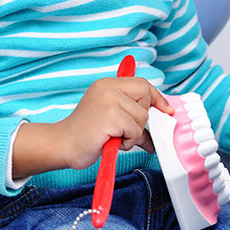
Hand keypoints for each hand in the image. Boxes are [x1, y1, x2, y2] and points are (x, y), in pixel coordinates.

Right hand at [56, 77, 173, 169]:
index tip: (166, 110)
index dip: (157, 97)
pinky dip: (128, 142)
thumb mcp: (112, 120)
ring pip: (142, 117)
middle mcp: (108, 87)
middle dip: (141, 118)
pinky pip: (135, 131)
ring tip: (114, 136)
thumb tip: (155, 135)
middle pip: (146, 97)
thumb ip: (133, 120)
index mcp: (107, 84)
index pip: (142, 84)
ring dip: (133, 133)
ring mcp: (109, 100)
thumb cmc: (86, 135)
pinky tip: (112, 141)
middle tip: (125, 130)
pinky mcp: (110, 116)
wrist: (62, 145)